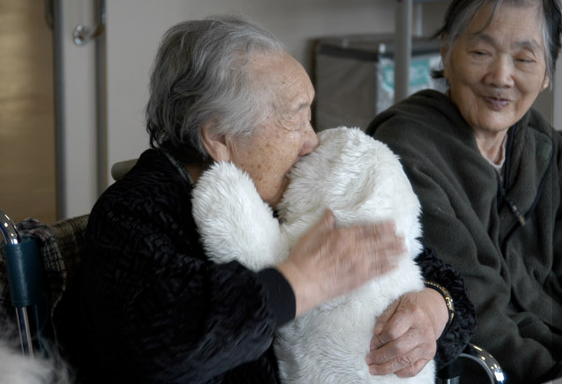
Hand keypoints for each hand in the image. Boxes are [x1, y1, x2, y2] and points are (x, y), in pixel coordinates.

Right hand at [276, 209, 405, 315]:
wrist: (303, 282)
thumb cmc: (304, 258)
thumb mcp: (312, 235)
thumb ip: (324, 224)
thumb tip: (330, 212)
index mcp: (344, 236)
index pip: (367, 229)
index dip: (381, 227)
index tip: (392, 225)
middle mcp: (356, 248)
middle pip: (378, 241)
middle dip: (392, 239)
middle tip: (403, 237)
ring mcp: (359, 264)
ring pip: (382, 256)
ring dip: (394, 252)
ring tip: (404, 249)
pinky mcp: (359, 279)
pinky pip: (377, 272)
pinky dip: (387, 269)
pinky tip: (395, 266)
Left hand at [365, 288, 447, 376]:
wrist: (430, 312)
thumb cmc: (408, 307)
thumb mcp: (395, 305)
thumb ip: (384, 318)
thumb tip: (376, 334)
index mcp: (413, 314)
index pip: (392, 332)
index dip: (379, 340)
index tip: (371, 344)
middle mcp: (423, 330)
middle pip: (398, 349)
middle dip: (380, 356)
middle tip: (369, 359)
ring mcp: (428, 344)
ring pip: (404, 362)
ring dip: (386, 368)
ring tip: (374, 369)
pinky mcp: (430, 355)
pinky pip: (414, 369)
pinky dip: (400, 372)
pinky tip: (390, 370)